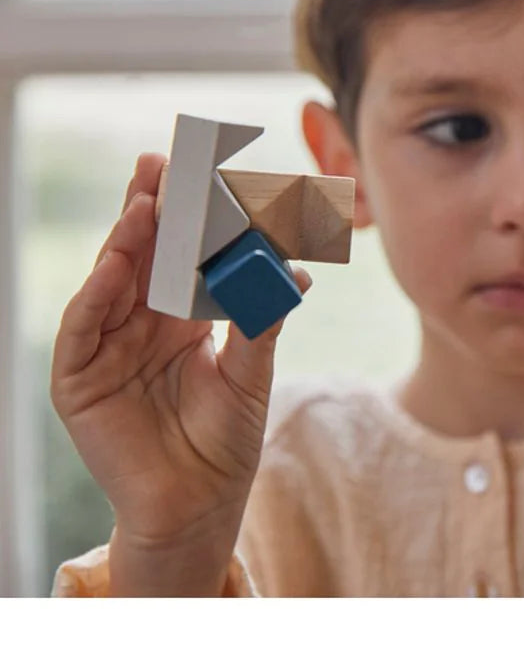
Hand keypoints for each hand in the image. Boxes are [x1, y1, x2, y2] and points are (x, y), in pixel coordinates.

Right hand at [50, 153, 311, 594]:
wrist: (199, 503)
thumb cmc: (226, 439)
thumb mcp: (251, 374)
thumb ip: (262, 323)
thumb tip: (297, 274)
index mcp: (181, 317)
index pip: (178, 255)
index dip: (184, 217)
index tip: (199, 174)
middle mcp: (140, 324)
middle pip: (140, 256)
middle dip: (148, 210)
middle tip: (159, 166)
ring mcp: (107, 348)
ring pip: (110, 282)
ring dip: (123, 242)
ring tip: (144, 204)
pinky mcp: (80, 380)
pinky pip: (82, 329)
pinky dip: (95, 295)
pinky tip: (113, 264)